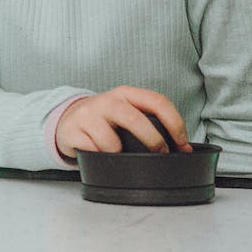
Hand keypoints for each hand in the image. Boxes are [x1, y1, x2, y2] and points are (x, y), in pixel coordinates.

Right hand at [56, 87, 189, 156]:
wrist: (68, 120)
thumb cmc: (106, 119)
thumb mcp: (127, 112)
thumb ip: (150, 122)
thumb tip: (182, 148)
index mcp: (126, 93)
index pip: (158, 102)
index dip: (175, 124)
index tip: (183, 144)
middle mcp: (108, 101)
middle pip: (136, 120)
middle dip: (153, 141)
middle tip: (160, 154)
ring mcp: (88, 115)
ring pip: (112, 144)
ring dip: (118, 155)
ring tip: (114, 152)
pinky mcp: (72, 131)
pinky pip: (93, 153)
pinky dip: (99, 158)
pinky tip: (95, 151)